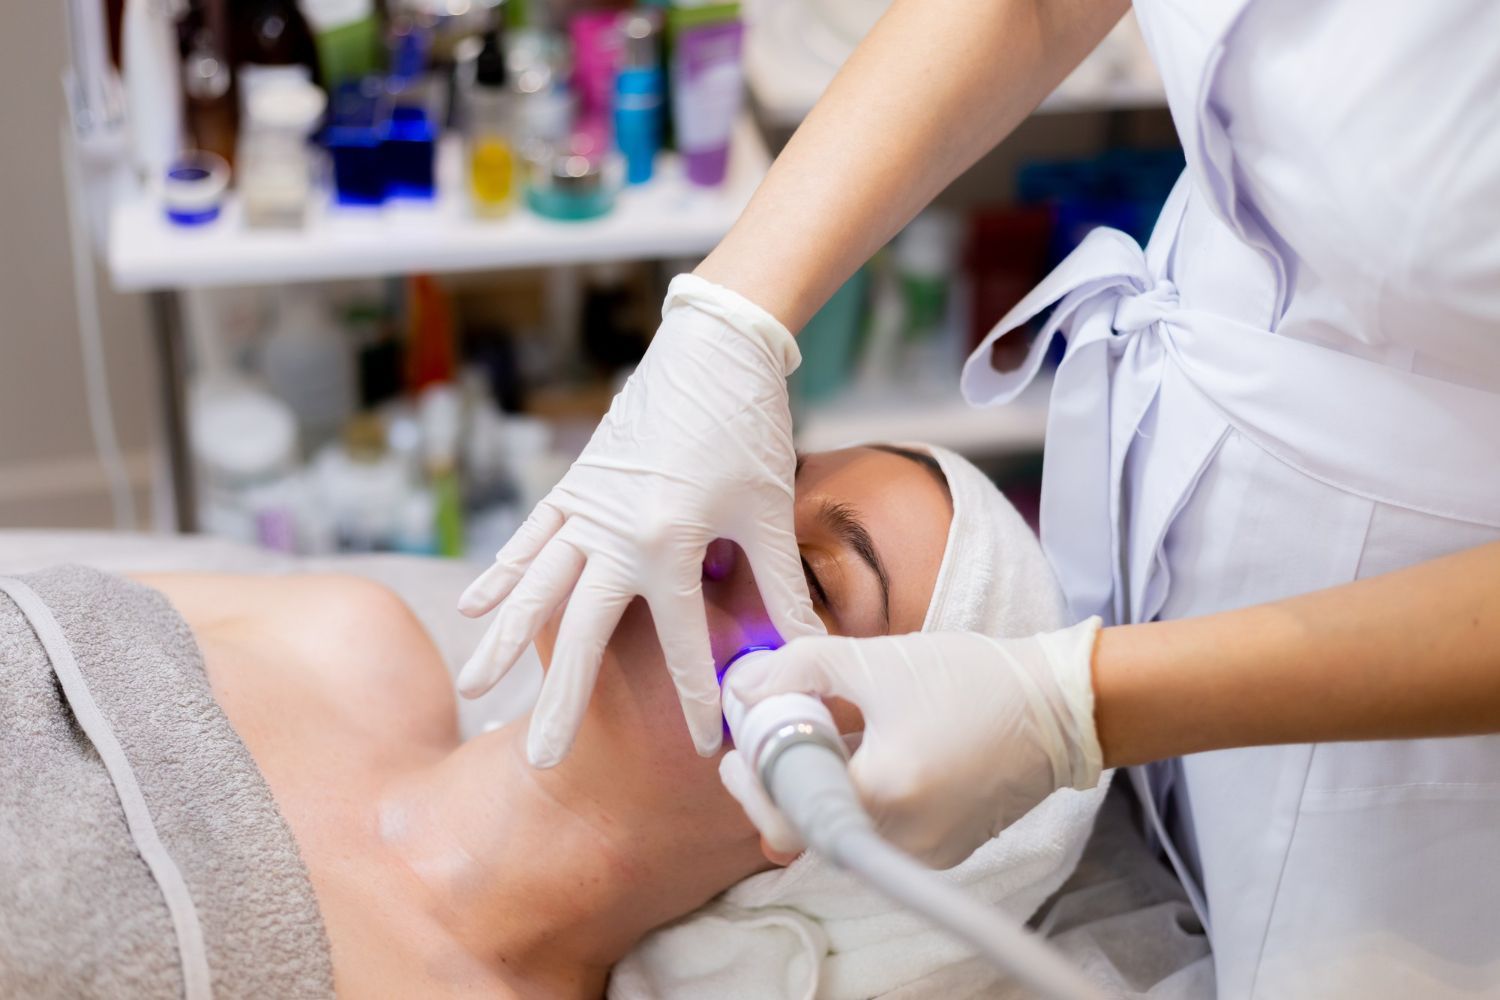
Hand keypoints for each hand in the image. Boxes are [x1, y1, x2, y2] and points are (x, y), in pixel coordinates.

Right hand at [457, 275, 823, 767]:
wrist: (714, 345)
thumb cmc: (748, 425)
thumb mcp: (769, 509)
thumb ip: (781, 586)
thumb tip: (806, 650)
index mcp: (670, 540)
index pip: (681, 642)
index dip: (697, 698)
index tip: (703, 748)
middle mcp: (614, 531)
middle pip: (580, 633)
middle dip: (563, 700)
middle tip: (544, 760)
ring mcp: (586, 507)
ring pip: (536, 587)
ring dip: (505, 642)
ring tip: (477, 690)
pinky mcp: (575, 484)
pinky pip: (530, 538)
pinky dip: (502, 573)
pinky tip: (475, 608)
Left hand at [724, 621, 1104, 867]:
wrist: (1058, 708)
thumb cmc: (970, 679)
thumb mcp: (873, 660)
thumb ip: (797, 670)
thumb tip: (742, 689)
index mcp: (882, 792)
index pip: (783, 815)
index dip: (751, 780)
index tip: (742, 746)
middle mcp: (902, 838)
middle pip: (807, 826)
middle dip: (782, 779)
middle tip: (775, 735)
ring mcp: (924, 853)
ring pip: (840, 829)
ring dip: (820, 784)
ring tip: (828, 732)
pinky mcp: (941, 853)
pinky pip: (875, 831)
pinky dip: (858, 796)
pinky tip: (869, 752)